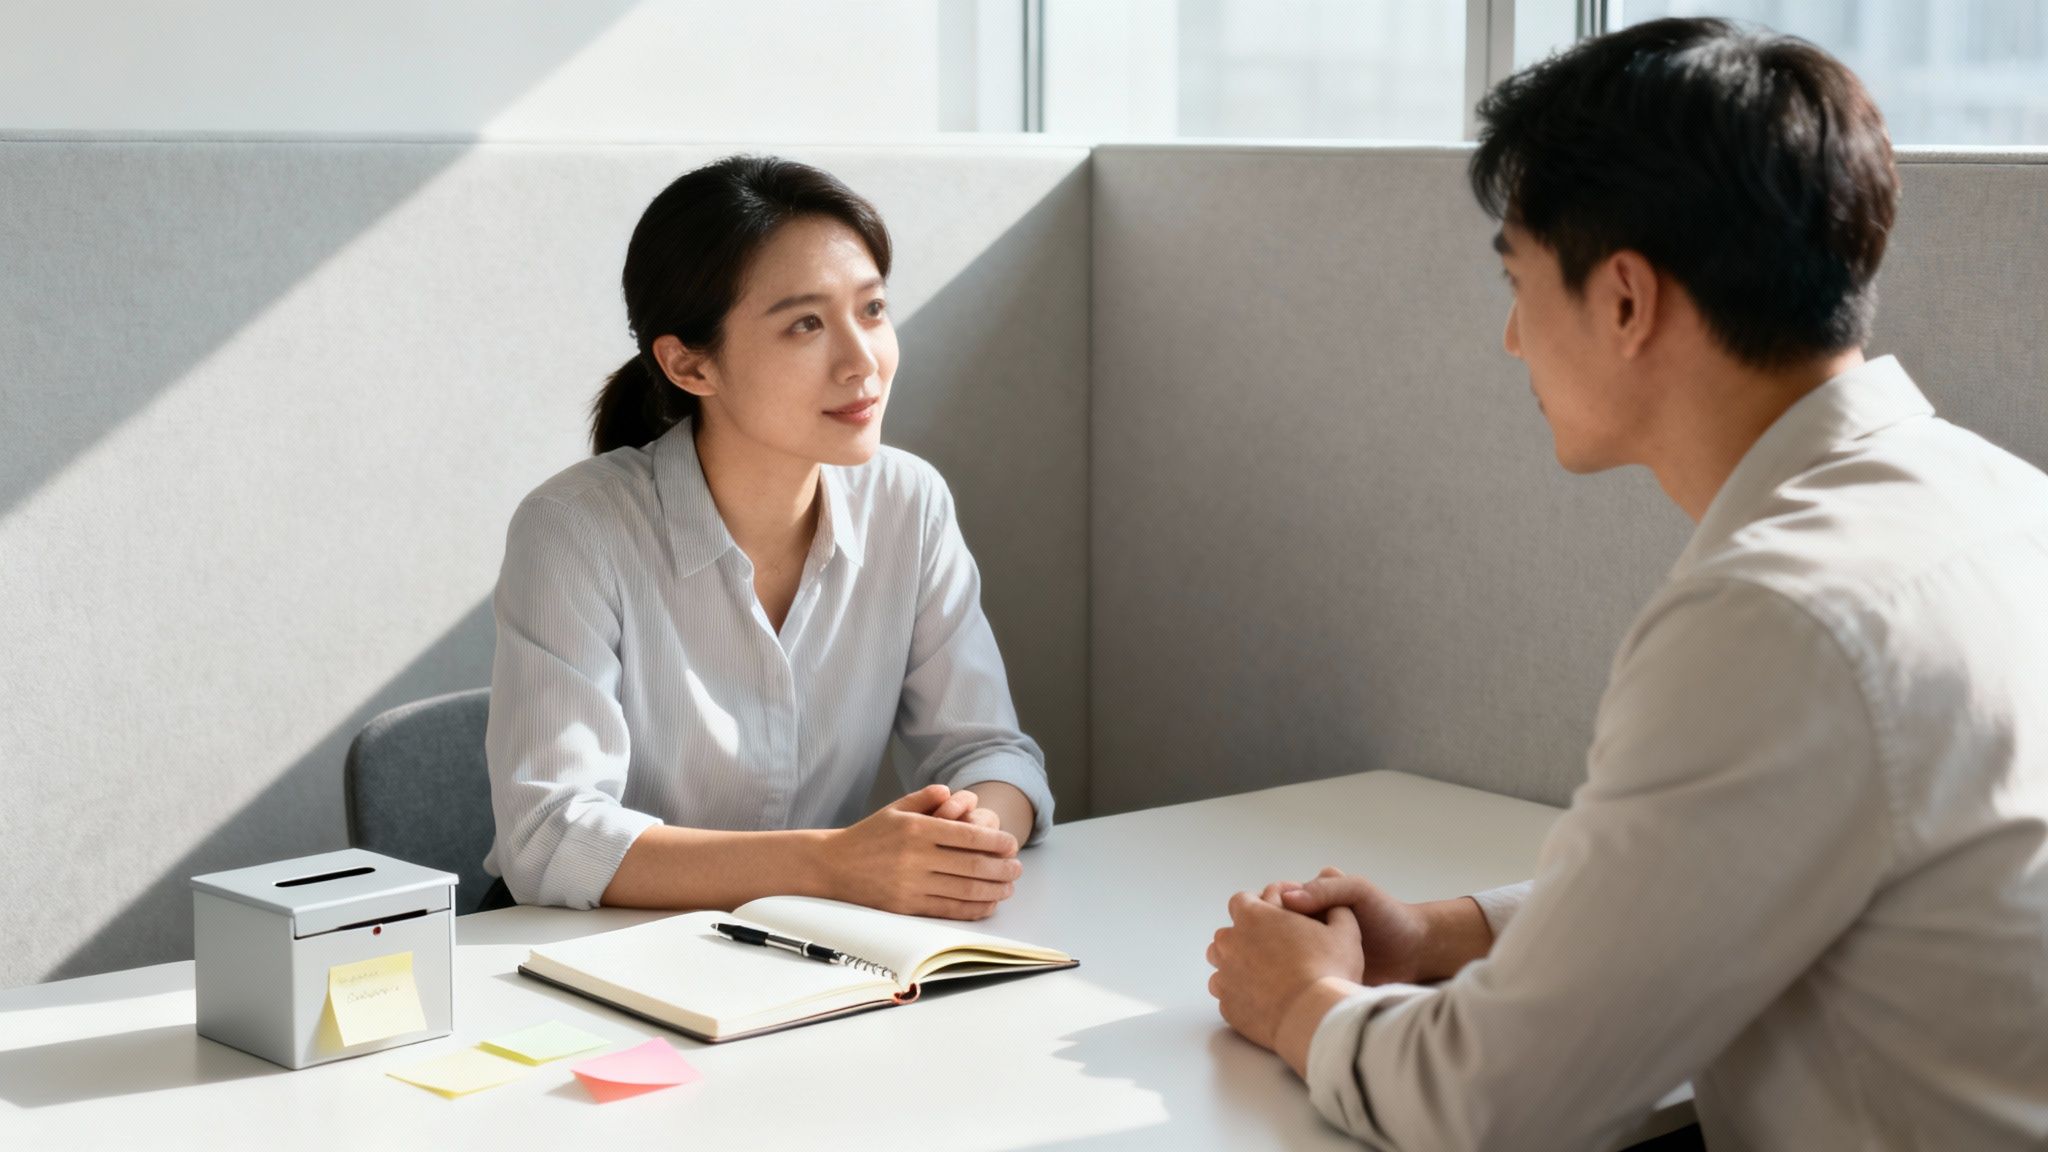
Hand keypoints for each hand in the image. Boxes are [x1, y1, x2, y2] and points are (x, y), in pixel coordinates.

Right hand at [822, 785, 1021, 919]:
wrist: (832, 867)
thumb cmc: (868, 836)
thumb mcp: (894, 809)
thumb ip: (925, 799)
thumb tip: (952, 793)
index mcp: (916, 829)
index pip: (965, 836)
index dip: (995, 842)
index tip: (1012, 845)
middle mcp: (915, 857)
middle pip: (970, 865)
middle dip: (1001, 868)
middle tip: (1018, 868)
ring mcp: (911, 884)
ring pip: (963, 890)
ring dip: (992, 890)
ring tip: (1008, 887)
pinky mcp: (906, 907)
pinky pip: (947, 910)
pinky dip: (972, 909)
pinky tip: (988, 905)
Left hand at [1206, 890, 1364, 1055]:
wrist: (1316, 1018)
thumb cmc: (1330, 970)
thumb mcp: (1344, 929)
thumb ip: (1333, 907)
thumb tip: (1333, 904)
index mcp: (1252, 916)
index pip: (1242, 901)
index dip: (1260, 907)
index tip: (1278, 920)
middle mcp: (1230, 943)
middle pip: (1229, 933)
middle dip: (1247, 937)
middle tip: (1275, 949)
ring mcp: (1225, 976)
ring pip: (1221, 963)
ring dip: (1238, 964)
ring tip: (1266, 973)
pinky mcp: (1228, 1006)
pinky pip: (1227, 994)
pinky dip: (1240, 993)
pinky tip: (1263, 997)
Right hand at [1273, 867, 1430, 984]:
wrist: (1414, 953)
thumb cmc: (1389, 916)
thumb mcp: (1359, 891)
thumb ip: (1326, 889)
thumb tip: (1287, 899)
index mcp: (1310, 898)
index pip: (1273, 902)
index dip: (1270, 911)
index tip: (1280, 923)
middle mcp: (1304, 922)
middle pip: (1270, 929)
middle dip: (1268, 939)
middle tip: (1278, 953)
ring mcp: (1308, 949)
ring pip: (1276, 955)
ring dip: (1274, 963)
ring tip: (1284, 971)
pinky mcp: (1316, 973)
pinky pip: (1293, 975)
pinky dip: (1287, 979)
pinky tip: (1290, 986)